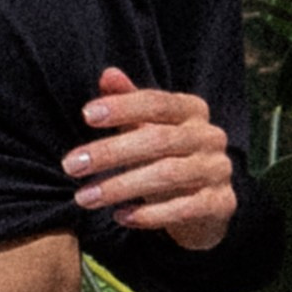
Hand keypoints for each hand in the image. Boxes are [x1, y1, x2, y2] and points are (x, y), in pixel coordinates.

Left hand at [64, 66, 234, 252]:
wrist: (205, 202)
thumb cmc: (167, 156)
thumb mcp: (148, 127)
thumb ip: (129, 101)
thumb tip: (107, 75)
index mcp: (193, 110)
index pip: (156, 102)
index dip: (123, 107)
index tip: (87, 115)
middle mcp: (210, 136)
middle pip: (158, 139)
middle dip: (110, 152)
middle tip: (71, 165)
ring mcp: (217, 170)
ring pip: (167, 175)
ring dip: (120, 187)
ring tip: (84, 197)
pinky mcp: (220, 203)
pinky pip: (183, 209)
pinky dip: (149, 214)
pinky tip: (120, 216)